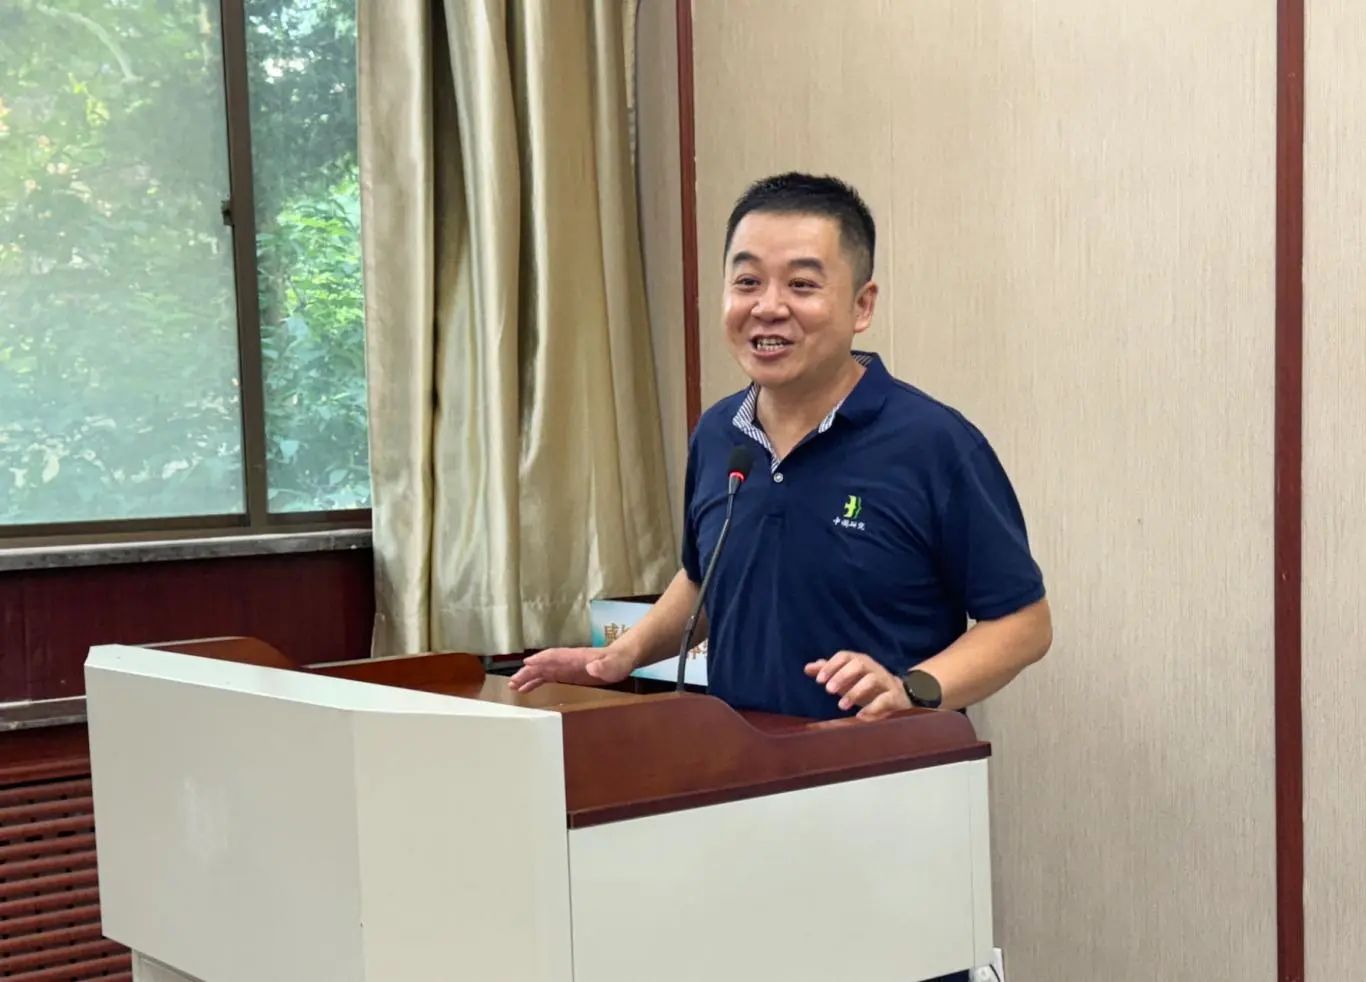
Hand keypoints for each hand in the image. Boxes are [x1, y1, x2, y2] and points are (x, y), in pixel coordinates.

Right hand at [507, 646, 633, 692]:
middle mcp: (568, 661)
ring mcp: (566, 667)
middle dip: (528, 672)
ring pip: (543, 671)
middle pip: (544, 665)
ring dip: (528, 678)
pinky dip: (536, 682)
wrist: (623, 659)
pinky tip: (526, 689)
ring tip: (513, 687)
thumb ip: (606, 666)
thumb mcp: (616, 665)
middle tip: (512, 682)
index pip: (556, 656)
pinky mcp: (567, 674)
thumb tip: (592, 667)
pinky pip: (548, 677)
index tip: (526, 664)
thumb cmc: (619, 661)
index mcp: (577, 657)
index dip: (542, 660)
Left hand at [803, 650, 911, 719]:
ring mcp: (885, 681)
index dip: (831, 666)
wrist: (898, 695)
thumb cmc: (865, 685)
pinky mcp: (894, 696)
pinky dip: (873, 708)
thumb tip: (808, 668)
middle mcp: (872, 668)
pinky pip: (885, 699)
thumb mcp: (846, 678)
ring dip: (855, 692)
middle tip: (828, 691)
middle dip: (842, 676)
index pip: (844, 656)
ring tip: (841, 706)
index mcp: (859, 661)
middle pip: (858, 664)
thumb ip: (827, 671)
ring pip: (871, 680)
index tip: (819, 681)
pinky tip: (860, 716)